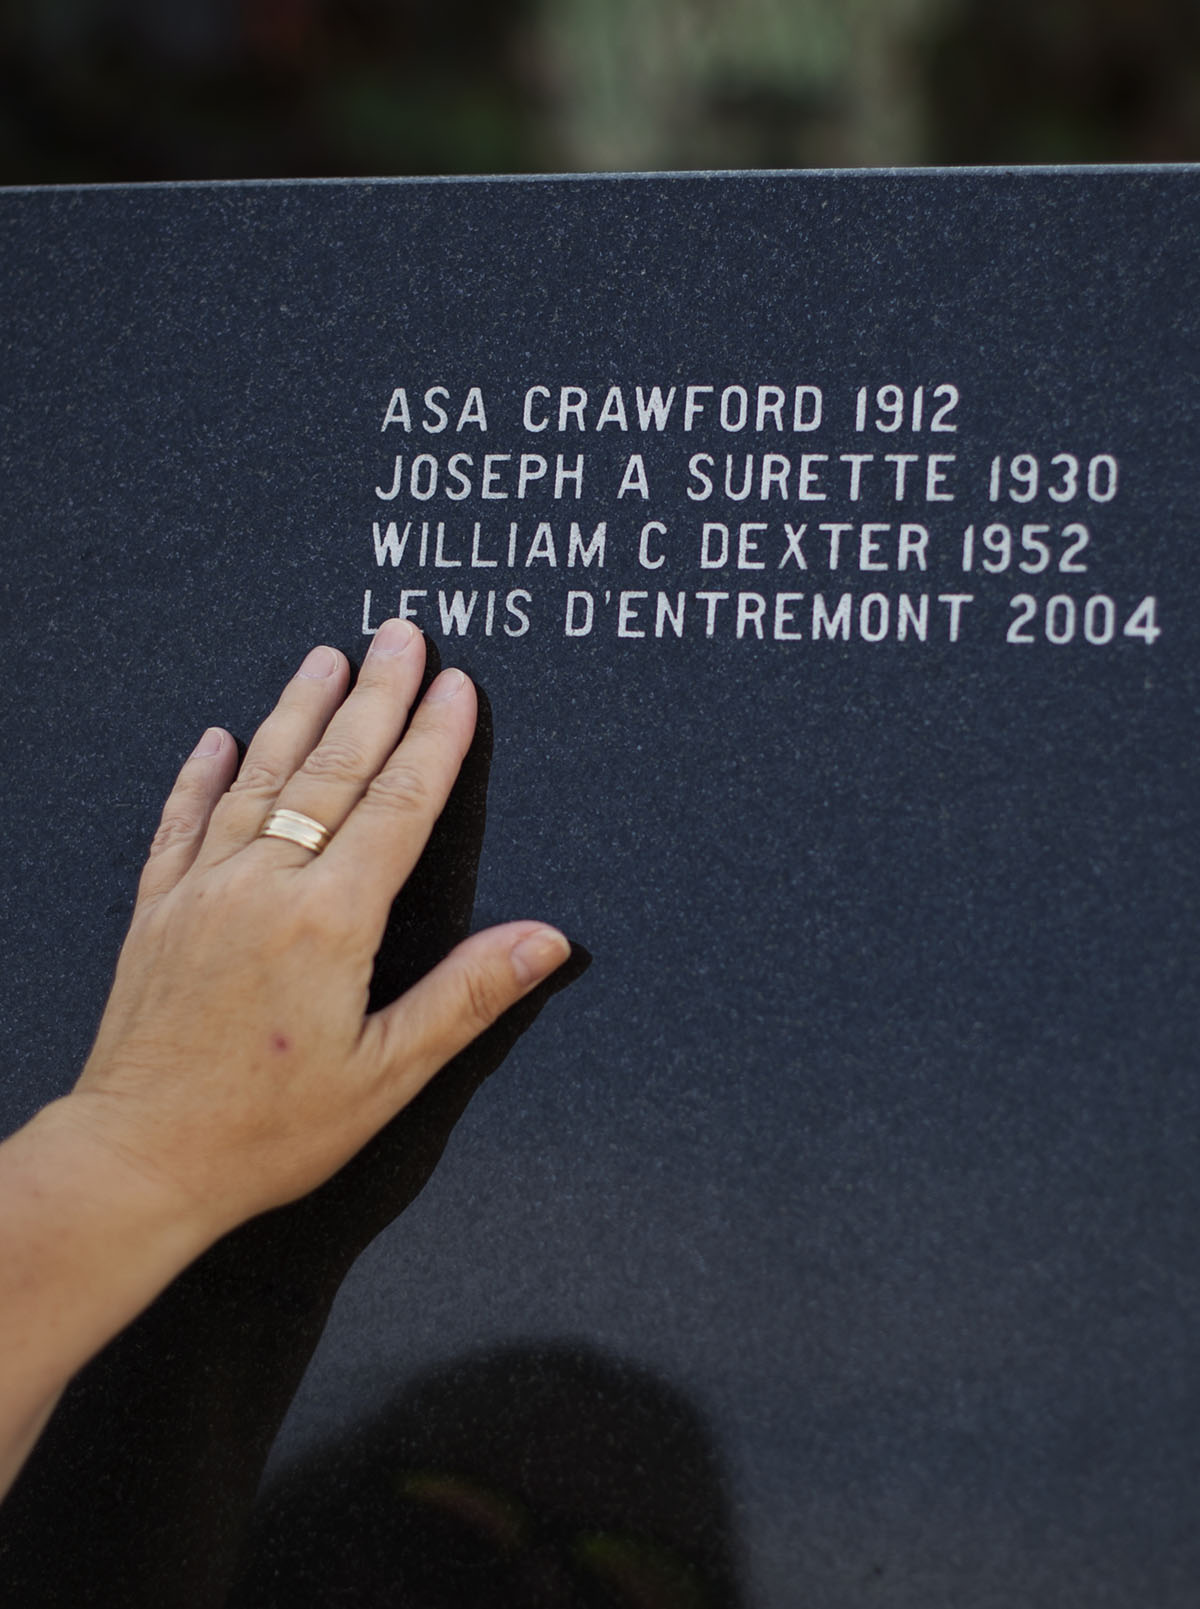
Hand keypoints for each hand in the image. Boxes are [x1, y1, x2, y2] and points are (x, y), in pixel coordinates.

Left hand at [66, 619, 568, 1245]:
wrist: (137, 1158)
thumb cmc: (265, 1131)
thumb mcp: (386, 1075)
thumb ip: (466, 996)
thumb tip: (546, 939)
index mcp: (328, 921)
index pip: (398, 807)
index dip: (434, 742)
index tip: (456, 686)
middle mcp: (263, 886)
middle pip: (333, 770)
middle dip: (375, 697)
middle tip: (400, 634)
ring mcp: (202, 890)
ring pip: (259, 778)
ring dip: (296, 711)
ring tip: (325, 657)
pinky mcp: (155, 911)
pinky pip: (181, 822)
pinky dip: (200, 776)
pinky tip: (214, 738)